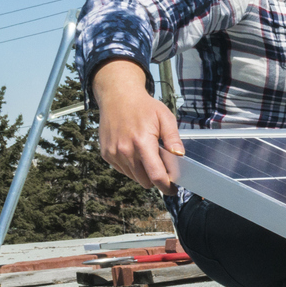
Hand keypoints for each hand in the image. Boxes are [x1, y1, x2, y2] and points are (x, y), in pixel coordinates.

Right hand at [92, 60, 183, 193]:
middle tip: (162, 167)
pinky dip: (131, 167)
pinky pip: (123, 170)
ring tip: (148, 156)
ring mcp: (113, 153)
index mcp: (142, 142)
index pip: (155, 175)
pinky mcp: (106, 154)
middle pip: (144, 180)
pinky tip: (135, 153)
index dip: (166, 186)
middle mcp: (124, 150)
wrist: (117, 96)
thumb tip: (180, 155)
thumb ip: (173, 138)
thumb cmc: (144, 107)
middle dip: (155, 179)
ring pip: (134, 177)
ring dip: (143, 173)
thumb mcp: (165, 117)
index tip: (173, 190)